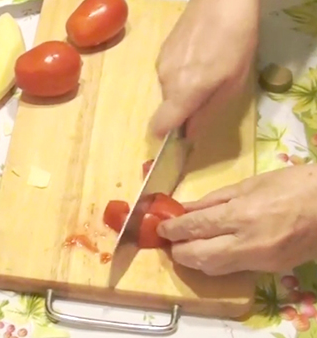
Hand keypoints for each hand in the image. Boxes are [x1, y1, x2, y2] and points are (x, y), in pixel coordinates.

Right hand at [150, 0, 259, 137]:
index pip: (159, 126)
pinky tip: (202, 54)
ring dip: (185, 88)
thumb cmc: (236, 40)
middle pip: (169, 107)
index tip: (182, 136)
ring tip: (210, 68)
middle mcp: (165, 81)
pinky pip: (170, 73)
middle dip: (185, 108)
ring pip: (170, 89)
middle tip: (212, 92)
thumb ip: (209, 111)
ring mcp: (160, 64)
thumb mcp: (234, 82)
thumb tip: (192, 132)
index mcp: (183, 92)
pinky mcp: (162, 50)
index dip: (168, 136)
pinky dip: (182, 72)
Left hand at [157, 165, 316, 274]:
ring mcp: (261, 259)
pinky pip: (234, 269)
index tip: (159, 228)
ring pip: (215, 269)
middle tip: (169, 240)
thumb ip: (214, 200)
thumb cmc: (295, 184)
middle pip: (200, 256)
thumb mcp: (250, 184)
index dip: (173, 229)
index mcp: (243, 215)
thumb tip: (185, 208)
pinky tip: (211, 250)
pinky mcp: (271, 269)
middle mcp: (249, 242)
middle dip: (179, 251)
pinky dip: (217, 262)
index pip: (196, 227)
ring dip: (195, 260)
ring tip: (185, 245)